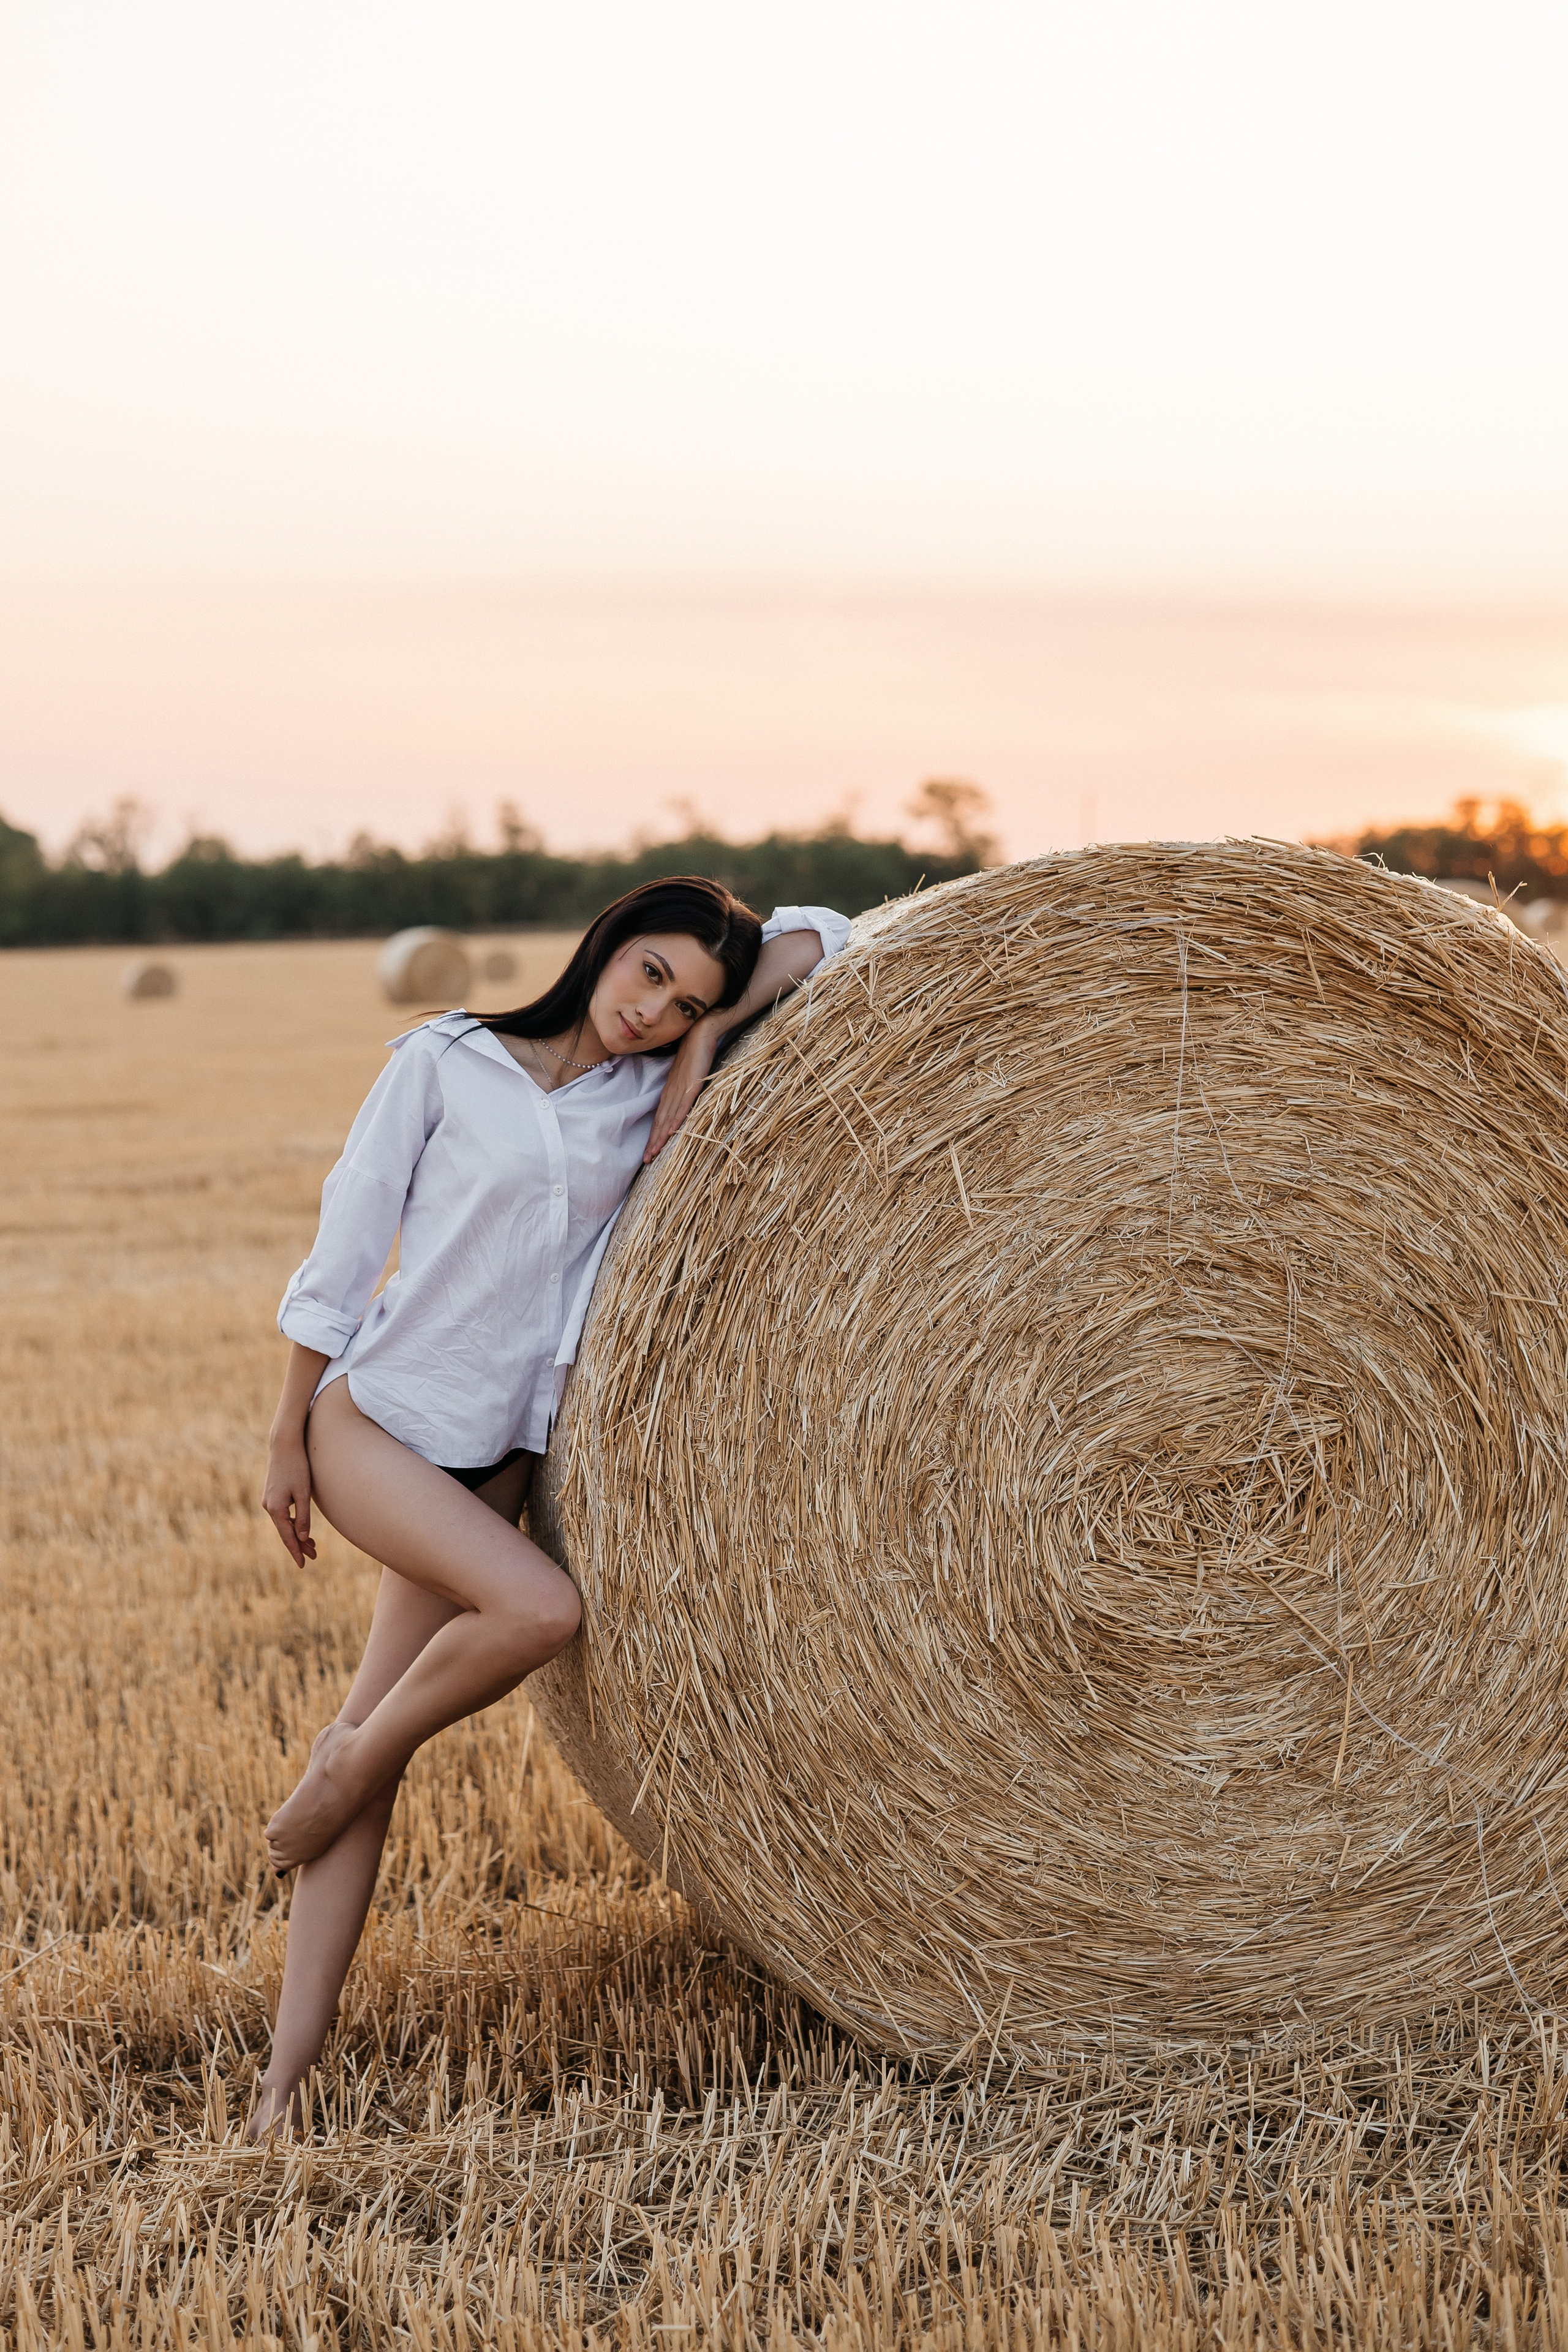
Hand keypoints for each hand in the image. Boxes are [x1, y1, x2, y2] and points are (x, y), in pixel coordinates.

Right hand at [263, 1433, 316, 1565]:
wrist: (284, 1444)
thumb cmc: (297, 1467)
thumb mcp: (303, 1493)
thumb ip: (303, 1517)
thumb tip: (302, 1538)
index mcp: (275, 1508)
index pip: (287, 1536)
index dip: (295, 1551)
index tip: (302, 1565)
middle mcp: (268, 1506)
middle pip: (285, 1532)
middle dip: (299, 1545)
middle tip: (314, 1556)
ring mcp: (269, 1501)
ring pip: (284, 1524)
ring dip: (297, 1534)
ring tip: (312, 1546)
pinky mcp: (272, 1495)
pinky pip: (282, 1515)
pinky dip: (292, 1523)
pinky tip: (302, 1528)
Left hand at [644, 1016, 721, 1161]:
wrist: (700, 1034)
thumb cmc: (694, 1054)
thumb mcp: (688, 1076)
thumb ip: (685, 1090)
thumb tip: (684, 1102)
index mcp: (671, 1092)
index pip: (660, 1118)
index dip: (654, 1136)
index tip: (649, 1152)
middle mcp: (672, 1093)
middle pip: (660, 1122)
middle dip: (653, 1142)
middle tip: (646, 1161)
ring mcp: (680, 1090)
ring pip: (668, 1118)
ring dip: (660, 1137)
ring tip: (653, 1153)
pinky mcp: (691, 1086)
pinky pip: (682, 1106)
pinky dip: (675, 1120)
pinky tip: (670, 1132)